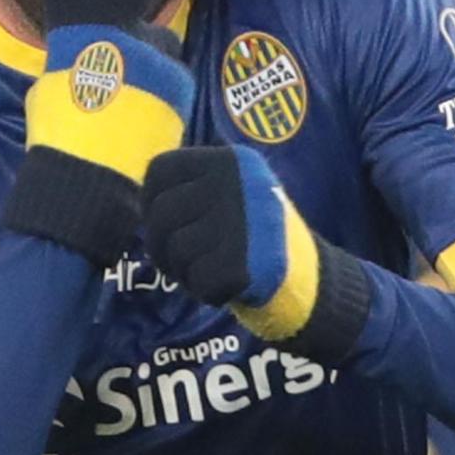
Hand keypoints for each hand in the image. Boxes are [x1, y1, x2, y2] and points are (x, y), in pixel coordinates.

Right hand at [15, 0, 195, 185]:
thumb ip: (83, 54)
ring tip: (127, 104)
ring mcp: (149, 52)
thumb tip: (105, 56)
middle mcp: (114, 30)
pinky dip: (156, 96)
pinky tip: (143, 123)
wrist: (91, 182)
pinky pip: (165, 79)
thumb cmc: (64, 139)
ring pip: (156, 43)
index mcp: (72, 29)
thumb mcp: (58, 86)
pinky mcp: (174, 78)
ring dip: (146, 65)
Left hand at [140, 145, 370, 360]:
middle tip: (187, 261)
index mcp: (231, 161)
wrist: (313, 282)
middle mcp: (236, 184)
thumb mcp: (232, 196)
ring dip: (186, 272)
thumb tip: (141, 201)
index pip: (159, 171)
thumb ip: (191, 190)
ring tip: (215, 271)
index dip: (151, 204)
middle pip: (160, 214)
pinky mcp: (243, 264)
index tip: (170, 225)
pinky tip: (231, 287)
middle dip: (164, 246)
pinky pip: (196, 282)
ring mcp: (241, 223)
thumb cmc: (258, 242)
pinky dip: (208, 293)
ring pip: (175, 251)